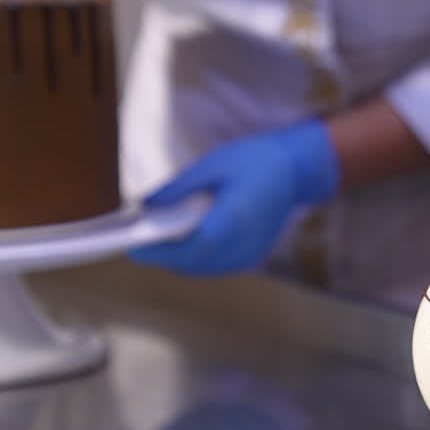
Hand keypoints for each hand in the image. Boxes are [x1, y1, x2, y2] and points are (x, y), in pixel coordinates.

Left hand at [127, 120, 340, 275]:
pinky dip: (197, 258)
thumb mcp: (211, 165)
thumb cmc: (255, 161)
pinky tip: (183, 243)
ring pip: (204, 268)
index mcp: (234, 218)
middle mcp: (244, 242)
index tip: (134, 249)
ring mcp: (251, 253)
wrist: (295, 170)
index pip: (191, 248)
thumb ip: (177, 189)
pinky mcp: (253, 256)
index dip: (160, 252)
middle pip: (194, 263)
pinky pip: (216, 265)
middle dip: (164, 257)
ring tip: (156, 243)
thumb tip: (146, 206)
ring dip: (179, 259)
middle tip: (139, 244)